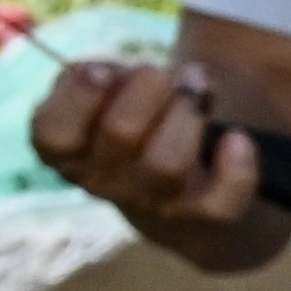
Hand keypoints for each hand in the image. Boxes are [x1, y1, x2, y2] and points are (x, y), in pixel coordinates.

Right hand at [31, 59, 278, 267]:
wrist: (186, 191)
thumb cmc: (137, 123)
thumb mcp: (108, 93)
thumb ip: (100, 76)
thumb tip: (114, 73)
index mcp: (69, 152)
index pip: (53, 135)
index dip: (79, 96)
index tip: (106, 70)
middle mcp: (102, 183)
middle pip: (120, 133)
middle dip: (149, 88)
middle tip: (168, 74)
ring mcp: (152, 204)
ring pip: (166, 163)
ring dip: (188, 115)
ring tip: (200, 88)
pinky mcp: (201, 219)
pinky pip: (219, 203)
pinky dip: (235, 168)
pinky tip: (237, 138)